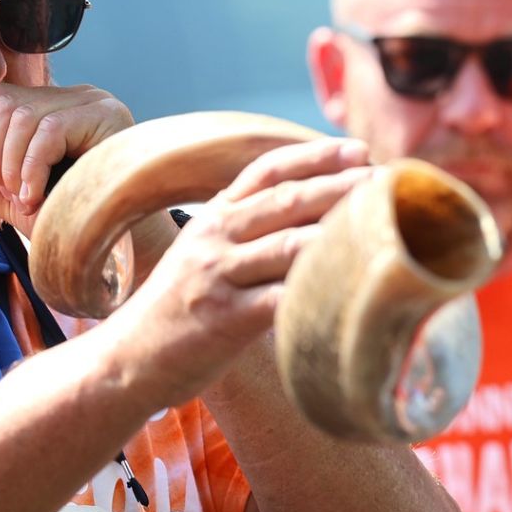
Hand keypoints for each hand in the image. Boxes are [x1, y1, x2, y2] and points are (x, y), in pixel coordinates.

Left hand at [0, 82, 133, 236]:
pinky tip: (37, 197)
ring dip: (11, 167)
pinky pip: (49, 132)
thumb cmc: (64, 219)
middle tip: (10, 193)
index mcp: (50, 106)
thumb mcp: (7, 196)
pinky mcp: (107, 115)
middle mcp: (73, 95)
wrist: (113, 247)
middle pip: (3, 103)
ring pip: (22, 118)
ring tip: (26, 199)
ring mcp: (93, 101)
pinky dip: (31, 169)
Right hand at [98, 137, 372, 408]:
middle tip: (385, 180)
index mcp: (211, 218)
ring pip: (290, 244)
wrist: (127, 362)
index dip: (314, 156)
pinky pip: (282, 298)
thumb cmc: (175, 314)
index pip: (266, 171)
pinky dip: (318, 290)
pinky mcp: (224, 318)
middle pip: (286, 200)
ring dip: (340, 232)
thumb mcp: (200, 258)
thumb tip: (306, 222)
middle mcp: (213, 238)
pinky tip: (354, 288)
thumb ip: (241, 236)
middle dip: (341, 186)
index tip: (358, 149)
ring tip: (384, 227)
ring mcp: (217, 276)